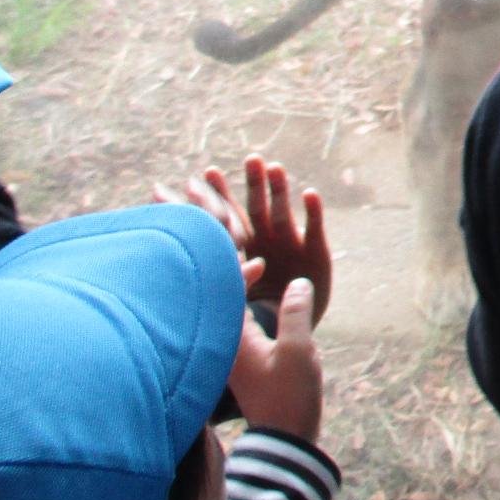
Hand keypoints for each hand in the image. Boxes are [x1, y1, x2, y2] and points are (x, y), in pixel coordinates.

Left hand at [157, 154, 331, 321]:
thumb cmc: (255, 324)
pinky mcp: (316, 255)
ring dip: (279, 190)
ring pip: (283, 213)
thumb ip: (212, 287)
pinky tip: (308, 193)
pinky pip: (313, 229)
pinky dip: (312, 211)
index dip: (217, 197)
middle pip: (257, 209)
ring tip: (274, 168)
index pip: (227, 220)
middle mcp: (266, 245)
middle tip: (249, 160)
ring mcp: (291, 247)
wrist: (288, 340)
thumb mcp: (227, 306)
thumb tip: (183, 264)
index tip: (204, 174)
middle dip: (253, 184)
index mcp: (242, 253)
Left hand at [229, 276, 323, 443]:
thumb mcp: (298, 349)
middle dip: (240, 281)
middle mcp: (227, 348)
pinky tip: (271, 315)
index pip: (225, 295)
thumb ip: (296, 312)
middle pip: (226, 304)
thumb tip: (298, 282)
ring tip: (264, 281)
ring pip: (235, 319)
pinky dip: (253, 317)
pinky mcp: (245, 369)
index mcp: (233, 340)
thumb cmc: (288, 395)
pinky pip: (243, 333)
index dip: (239, 273)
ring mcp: (235, 360)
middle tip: (260, 265)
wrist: (284, 439)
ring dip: (247, 298)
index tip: (263, 265)